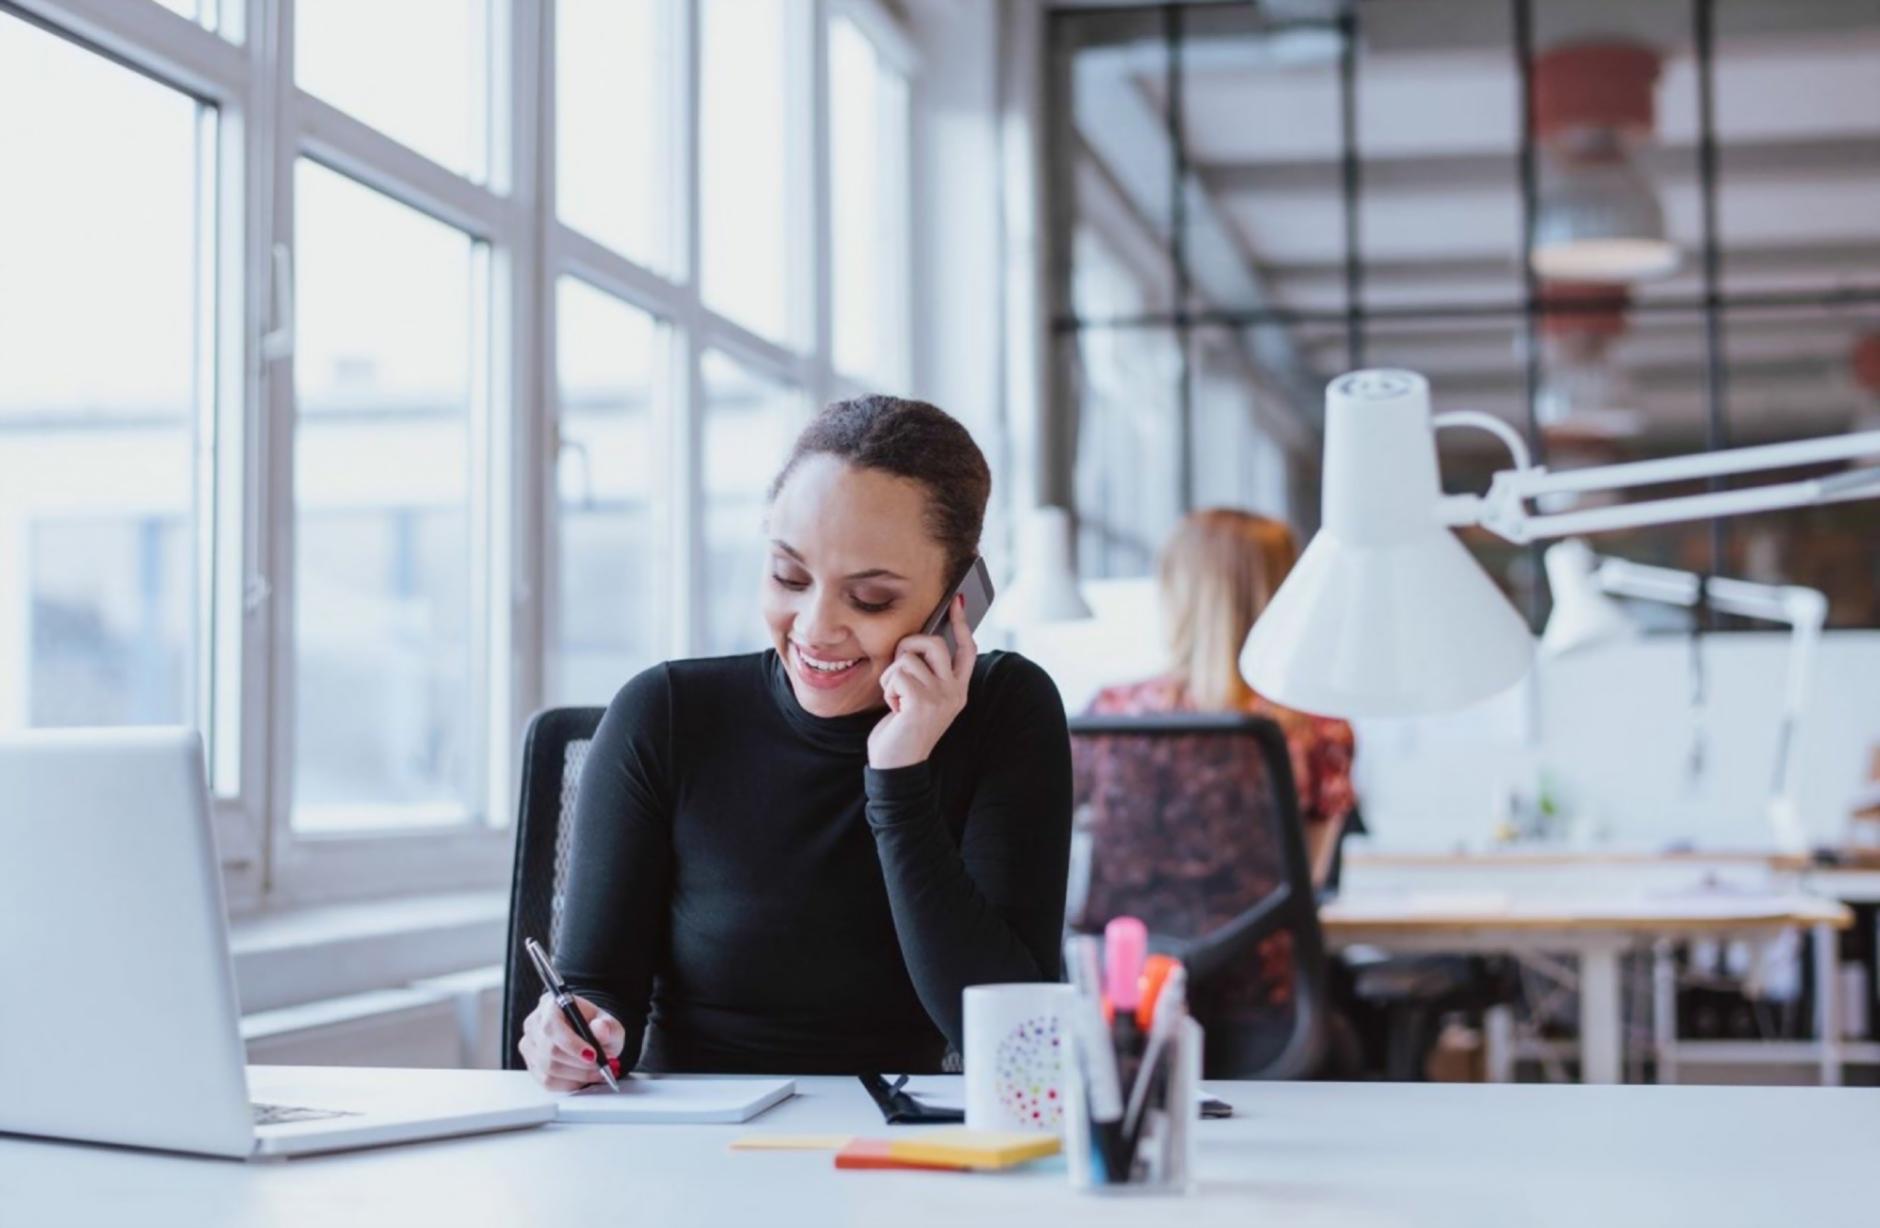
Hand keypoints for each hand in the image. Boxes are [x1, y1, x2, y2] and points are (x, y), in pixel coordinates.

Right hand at [518, 992, 625, 1091]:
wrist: (588, 1034)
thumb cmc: (595, 1026)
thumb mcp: (608, 1022)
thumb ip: (607, 1026)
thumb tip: (601, 1030)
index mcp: (550, 1005)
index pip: (552, 1026)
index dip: (572, 1044)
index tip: (593, 1055)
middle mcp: (534, 1024)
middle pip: (550, 1051)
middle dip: (579, 1063)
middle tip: (601, 1066)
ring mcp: (530, 1046)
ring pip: (549, 1069)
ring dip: (577, 1075)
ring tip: (597, 1072)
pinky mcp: (532, 1065)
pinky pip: (548, 1081)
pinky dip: (569, 1083)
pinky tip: (583, 1077)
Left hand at [867, 594, 976, 769]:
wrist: (896, 766)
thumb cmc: (902, 730)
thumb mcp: (919, 698)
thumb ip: (925, 673)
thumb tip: (918, 640)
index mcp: (958, 690)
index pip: (966, 649)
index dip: (962, 624)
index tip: (958, 601)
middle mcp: (955, 692)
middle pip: (933, 643)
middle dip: (908, 646)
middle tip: (898, 668)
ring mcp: (942, 696)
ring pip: (908, 657)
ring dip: (891, 676)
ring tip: (896, 699)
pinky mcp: (923, 701)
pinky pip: (897, 673)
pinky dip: (887, 689)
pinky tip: (894, 708)